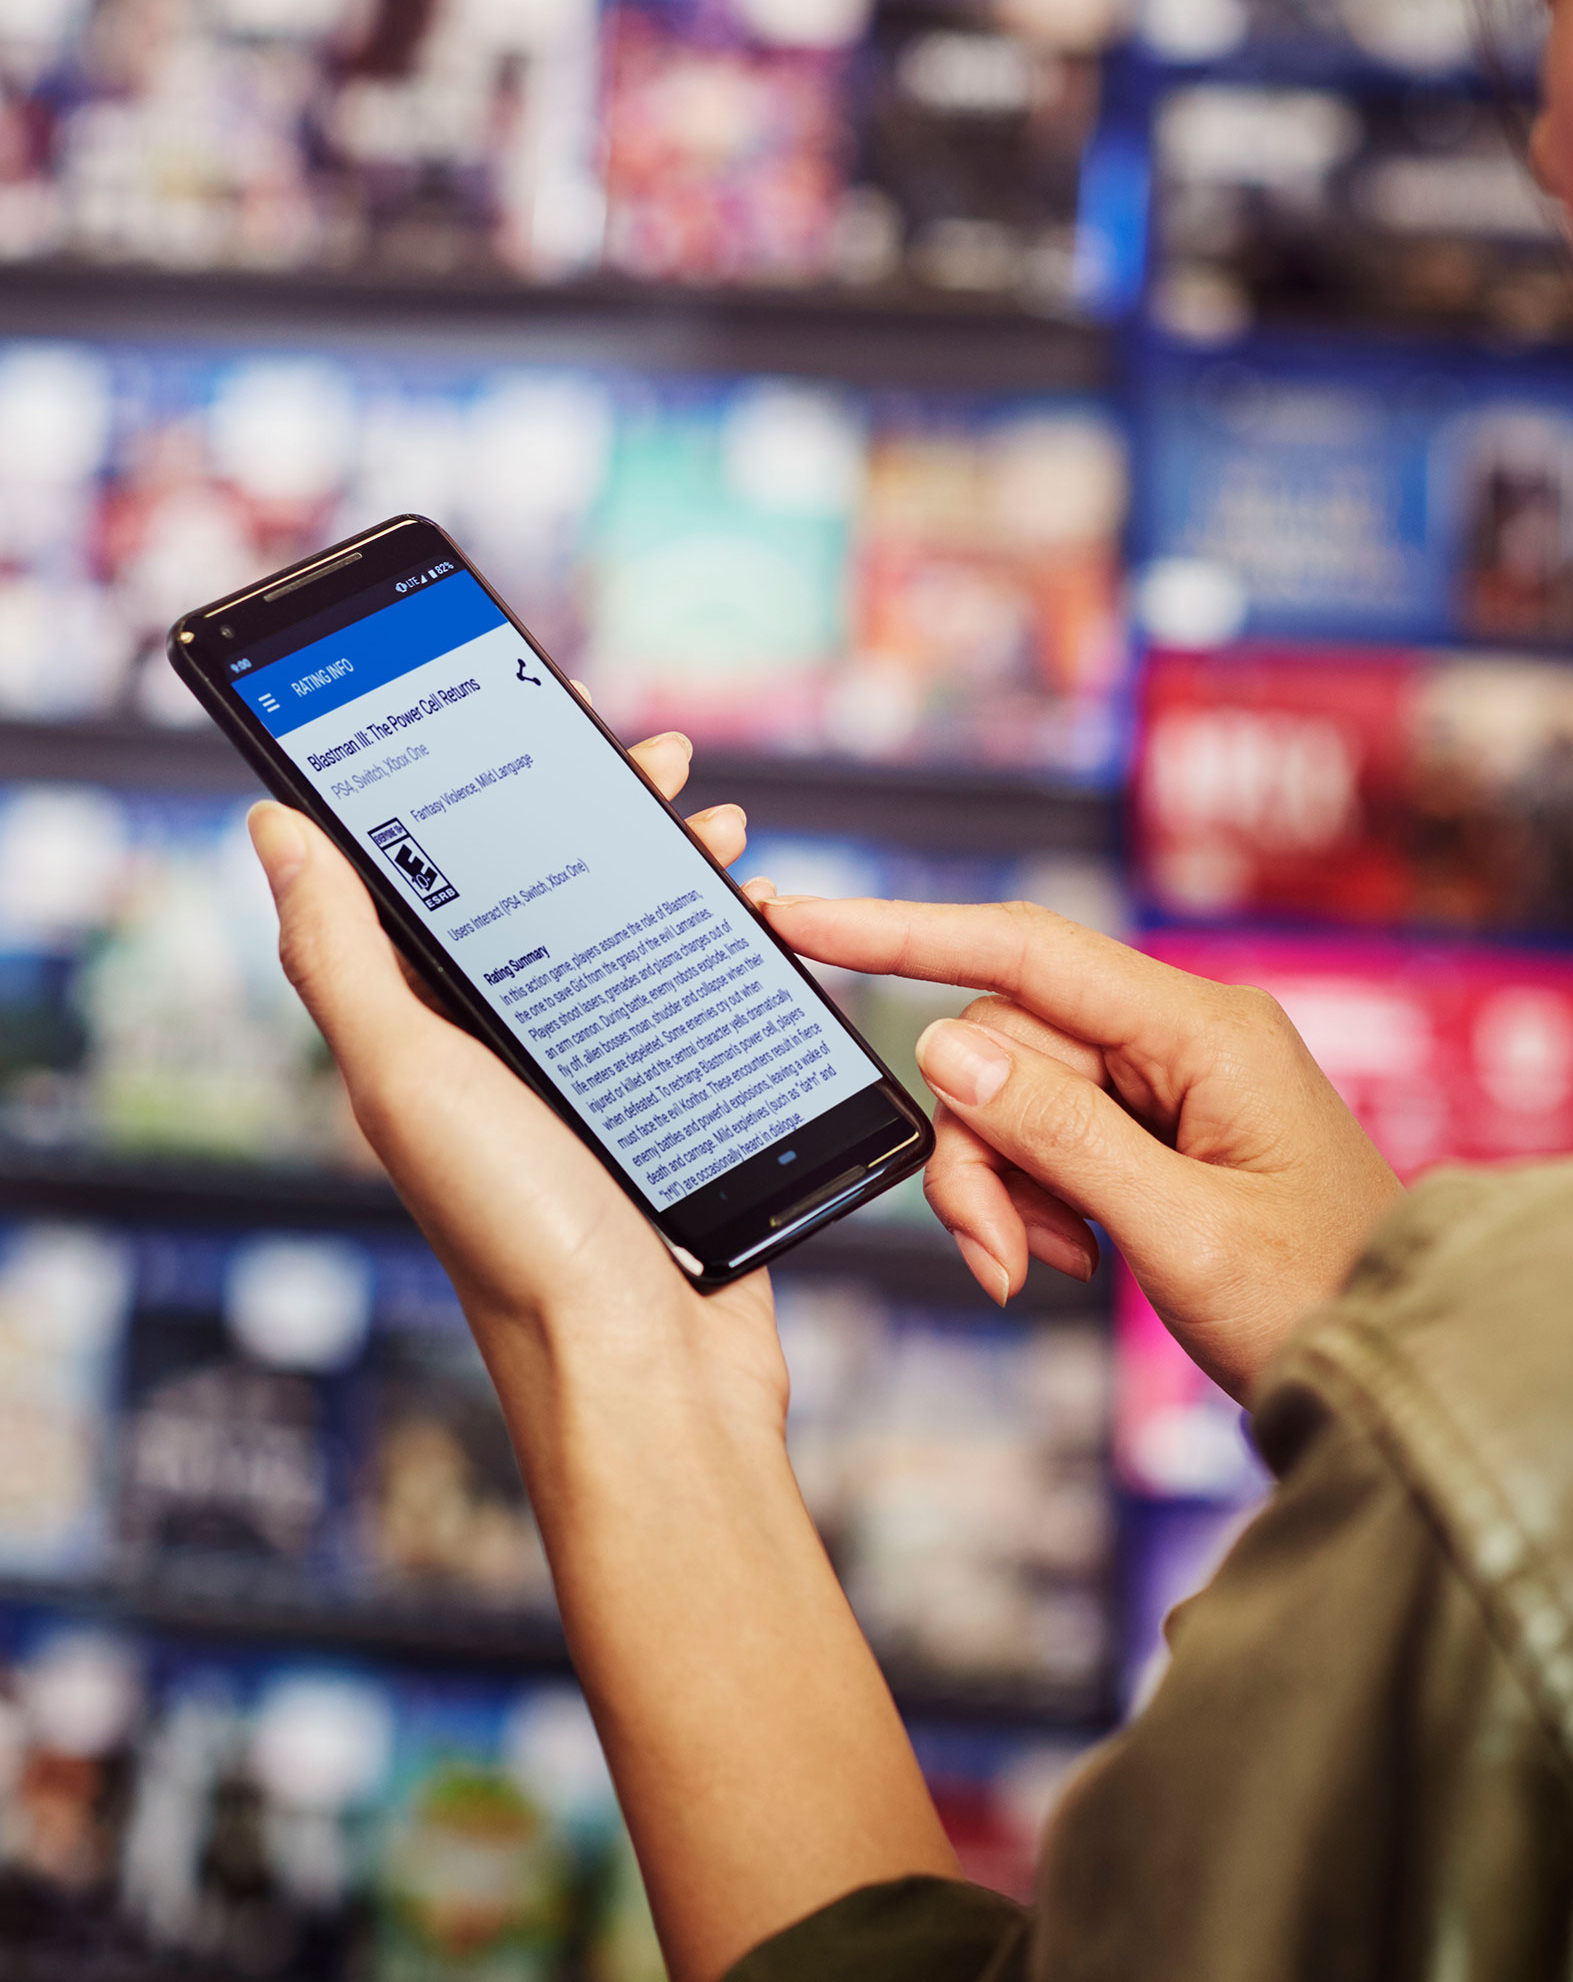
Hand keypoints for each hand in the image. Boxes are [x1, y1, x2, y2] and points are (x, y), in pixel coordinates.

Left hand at [247, 732, 787, 1426]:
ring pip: (640, 946)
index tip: (549, 729)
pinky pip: (701, 1010)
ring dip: (681, 878)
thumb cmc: (519, 1238)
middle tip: (668, 765)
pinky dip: (731, 956)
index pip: (456, 883)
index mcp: (438, 1038)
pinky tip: (764, 933)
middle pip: (564, 900)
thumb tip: (277, 831)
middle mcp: (516, 1055)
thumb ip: (345, 957)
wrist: (649, 1376)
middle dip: (614, 819)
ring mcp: (604, 1086)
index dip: (497, 795)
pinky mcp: (680, 1119)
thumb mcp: (411, 1081)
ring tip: (727, 837)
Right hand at [762, 897, 1403, 1399]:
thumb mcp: (1180, 1231)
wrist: (1390, 1371)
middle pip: (1008, 1045)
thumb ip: (1060, 1134)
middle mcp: (1185, 1036)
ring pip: (1016, 1098)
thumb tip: (946, 1044)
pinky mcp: (1158, 1128)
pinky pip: (1052, 1139)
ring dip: (1007, 1189)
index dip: (905, 930)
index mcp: (1206, 1031)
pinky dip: (1037, 1200)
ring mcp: (1172, 1081)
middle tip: (1004, 1258)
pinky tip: (1079, 1256)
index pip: (1028, 952)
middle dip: (982, 1152)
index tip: (801, 915)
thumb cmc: (1320, 1303)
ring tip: (1048, 1267)